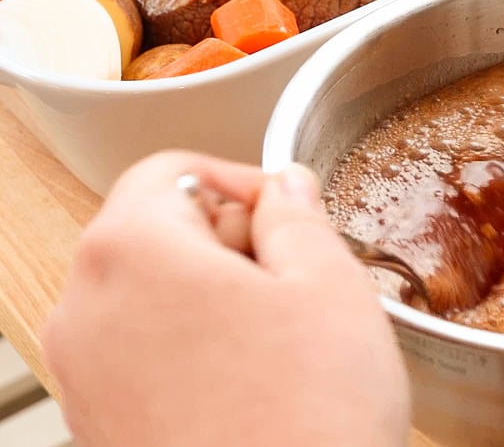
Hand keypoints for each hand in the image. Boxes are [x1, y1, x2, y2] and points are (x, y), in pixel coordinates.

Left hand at [42, 151, 409, 446]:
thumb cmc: (309, 420)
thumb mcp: (330, 285)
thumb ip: (298, 215)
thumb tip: (284, 188)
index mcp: (133, 251)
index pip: (172, 170)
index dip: (241, 180)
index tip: (287, 212)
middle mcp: (86, 310)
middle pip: (153, 233)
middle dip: (229, 243)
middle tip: (300, 280)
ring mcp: (86, 377)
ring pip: (150, 299)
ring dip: (215, 300)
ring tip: (284, 341)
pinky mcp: (100, 428)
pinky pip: (143, 358)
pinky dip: (194, 353)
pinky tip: (257, 386)